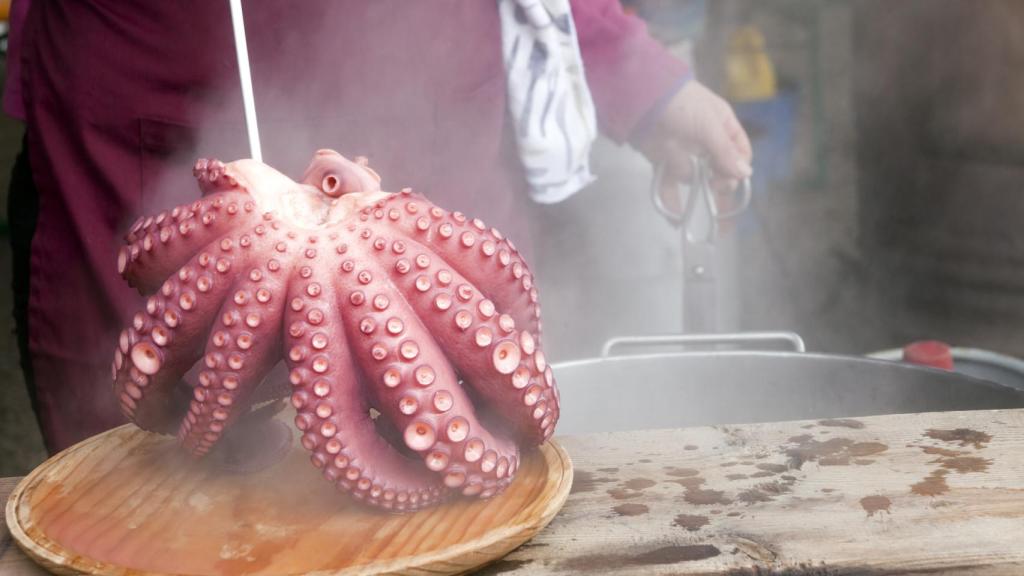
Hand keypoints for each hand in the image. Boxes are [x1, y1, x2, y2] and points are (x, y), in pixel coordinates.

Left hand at [638, 81, 752, 214]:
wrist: (642, 96)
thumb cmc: (681, 104)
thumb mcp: (709, 125)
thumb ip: (725, 152)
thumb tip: (745, 174)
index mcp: (723, 128)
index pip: (739, 154)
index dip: (736, 170)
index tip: (727, 180)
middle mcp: (706, 143)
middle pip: (719, 172)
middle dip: (718, 185)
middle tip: (713, 189)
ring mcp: (684, 153)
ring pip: (694, 180)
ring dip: (691, 187)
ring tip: (685, 188)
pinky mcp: (663, 162)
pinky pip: (670, 185)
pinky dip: (671, 200)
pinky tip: (674, 218)